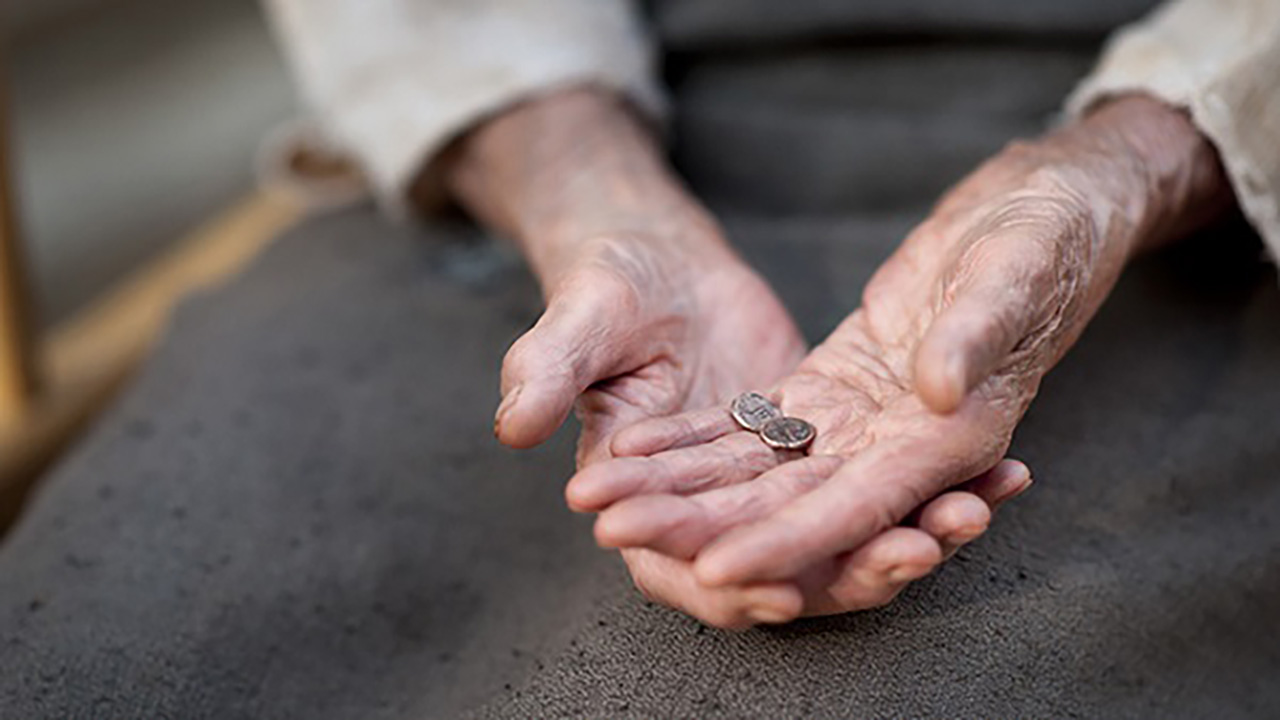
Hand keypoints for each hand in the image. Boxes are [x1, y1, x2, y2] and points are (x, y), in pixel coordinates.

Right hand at [445, 88, 1023, 626]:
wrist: (658, 257)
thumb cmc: (605, 286)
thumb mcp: (579, 321)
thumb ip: (548, 372)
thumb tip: (513, 428)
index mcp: (643, 501)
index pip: (684, 571)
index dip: (733, 587)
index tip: (787, 586)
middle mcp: (716, 509)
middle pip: (787, 567)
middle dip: (853, 572)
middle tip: (918, 549)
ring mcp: (774, 482)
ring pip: (845, 534)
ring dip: (908, 535)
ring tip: (971, 510)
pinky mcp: (821, 448)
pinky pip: (880, 480)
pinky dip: (932, 483)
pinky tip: (995, 474)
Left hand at [567, 94, 1229, 624]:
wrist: (1040, 213)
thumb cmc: (1047, 240)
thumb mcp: (1019, 274)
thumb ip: (976, 335)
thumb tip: (936, 393)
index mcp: (951, 438)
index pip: (854, 509)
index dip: (783, 543)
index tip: (713, 570)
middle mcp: (900, 445)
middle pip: (786, 505)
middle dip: (700, 526)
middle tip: (617, 533)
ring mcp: (861, 420)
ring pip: (756, 472)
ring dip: (680, 490)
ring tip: (601, 499)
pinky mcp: (832, 385)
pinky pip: (754, 425)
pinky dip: (695, 438)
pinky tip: (635, 447)